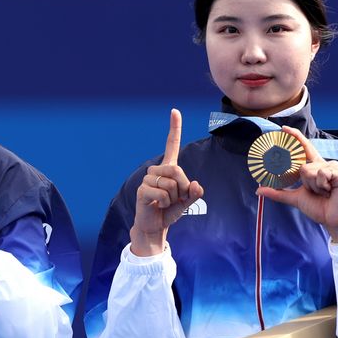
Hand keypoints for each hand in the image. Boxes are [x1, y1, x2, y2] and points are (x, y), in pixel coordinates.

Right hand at [129, 109, 203, 256]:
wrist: (154, 226)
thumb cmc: (170, 211)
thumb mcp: (188, 202)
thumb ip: (195, 193)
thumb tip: (195, 185)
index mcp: (168, 169)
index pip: (171, 145)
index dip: (174, 129)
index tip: (175, 111)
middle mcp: (156, 170)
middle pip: (176, 169)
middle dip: (183, 187)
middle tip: (177, 198)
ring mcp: (147, 180)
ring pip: (170, 183)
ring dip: (174, 197)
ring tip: (165, 203)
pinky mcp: (142, 191)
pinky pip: (162, 193)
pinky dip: (165, 203)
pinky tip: (158, 205)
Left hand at [256, 126, 337, 241]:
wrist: (331, 219)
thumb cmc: (317, 207)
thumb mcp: (294, 198)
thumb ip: (278, 193)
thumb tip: (259, 190)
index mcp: (314, 167)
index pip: (303, 148)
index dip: (295, 137)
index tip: (283, 129)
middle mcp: (323, 164)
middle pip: (301, 166)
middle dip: (304, 182)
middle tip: (314, 192)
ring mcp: (333, 167)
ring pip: (308, 170)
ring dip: (313, 186)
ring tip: (324, 192)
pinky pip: (320, 175)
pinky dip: (321, 186)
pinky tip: (330, 191)